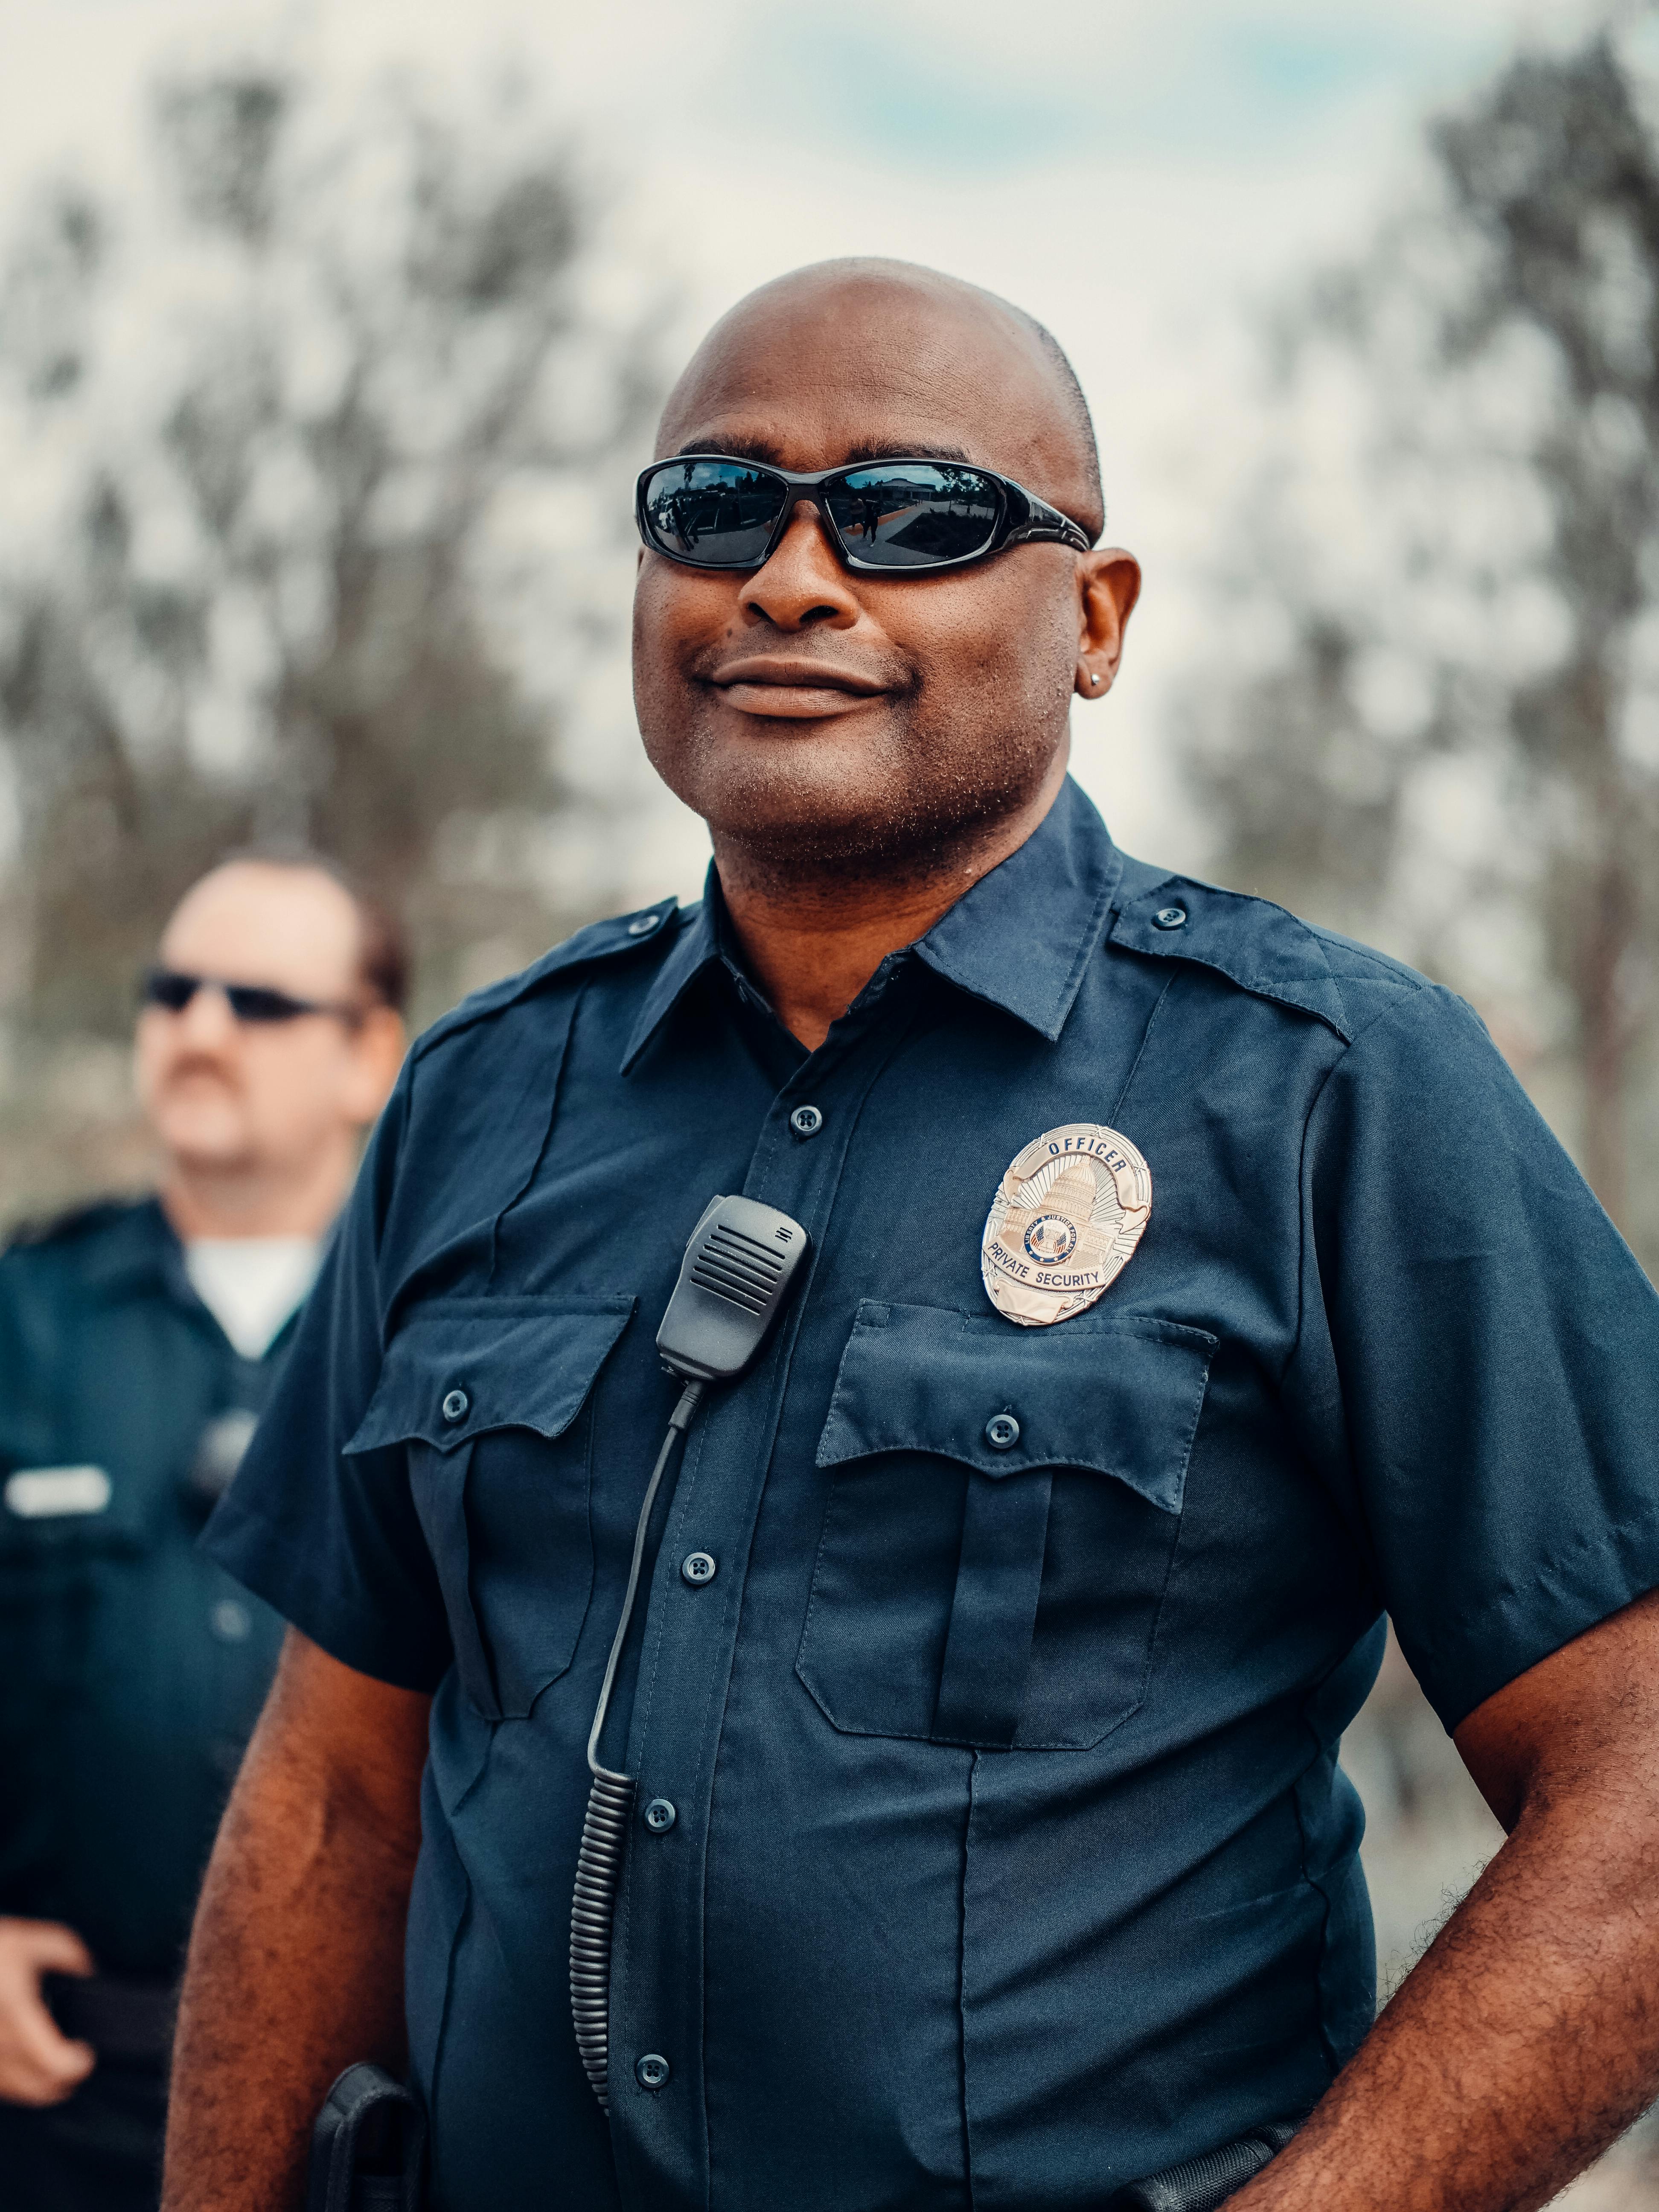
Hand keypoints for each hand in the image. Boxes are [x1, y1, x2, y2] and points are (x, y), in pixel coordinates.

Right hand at [0, 1918, 96, 2104]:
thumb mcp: (29, 1941)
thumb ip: (67, 1954)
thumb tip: (87, 1972)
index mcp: (16, 2014)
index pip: (53, 2062)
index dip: (77, 2065)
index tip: (86, 2053)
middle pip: (39, 2088)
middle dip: (66, 2081)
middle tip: (75, 2063)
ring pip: (16, 2092)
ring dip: (40, 2085)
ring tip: (51, 2063)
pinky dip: (14, 2082)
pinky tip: (22, 2063)